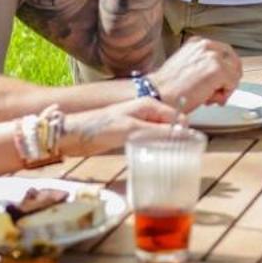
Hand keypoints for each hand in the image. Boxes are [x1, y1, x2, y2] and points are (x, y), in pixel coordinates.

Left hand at [64, 96, 180, 152]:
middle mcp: (147, 112)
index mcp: (150, 104)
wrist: (77, 134)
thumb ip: (159, 132)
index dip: (182, 132)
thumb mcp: (133, 129)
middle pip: (171, 126)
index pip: (178, 117)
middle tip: (172, 156)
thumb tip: (184, 136)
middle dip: (174, 139)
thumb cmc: (103, 127)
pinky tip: (150, 157)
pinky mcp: (132, 134)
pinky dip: (153, 148)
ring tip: (161, 158)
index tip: (183, 148)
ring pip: (161, 134)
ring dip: (163, 145)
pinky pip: (150, 140)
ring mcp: (140, 123)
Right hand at [148, 37, 240, 112]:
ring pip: (235, 73)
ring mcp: (213, 56)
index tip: (221, 82)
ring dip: (225, 88)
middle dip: (229, 79)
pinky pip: (233, 83)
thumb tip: (219, 76)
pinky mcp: (218, 69)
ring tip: (209, 97)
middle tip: (218, 92)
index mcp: (198, 43)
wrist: (159, 95)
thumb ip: (204, 65)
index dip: (226, 70)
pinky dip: (225, 94)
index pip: (224, 52)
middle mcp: (206, 46)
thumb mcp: (187, 66)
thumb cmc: (168, 87)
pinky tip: (209, 98)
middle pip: (233, 61)